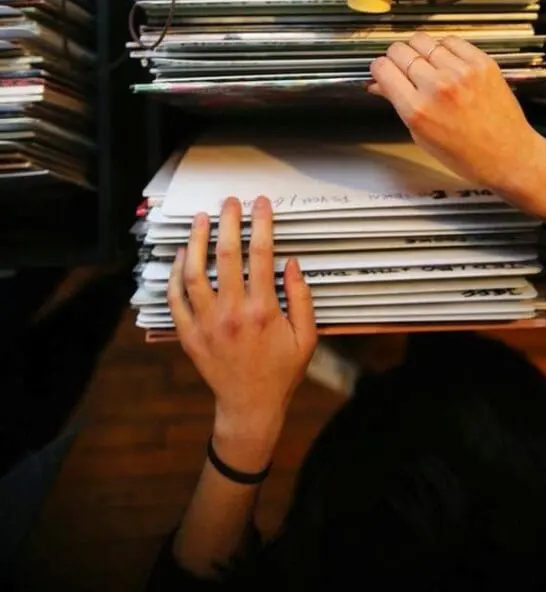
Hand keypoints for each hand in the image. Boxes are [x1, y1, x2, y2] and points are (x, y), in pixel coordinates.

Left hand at [168, 196, 316, 469]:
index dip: (261, 224)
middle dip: (228, 222)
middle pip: (226, 256)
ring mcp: (207, 323)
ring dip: (196, 241)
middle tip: (230, 202)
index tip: (261, 204)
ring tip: (200, 219)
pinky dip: (175, 275)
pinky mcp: (189, 335)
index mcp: (263, 310)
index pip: (261, 254)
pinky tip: (181, 256)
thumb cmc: (282, 371)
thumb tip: (291, 263)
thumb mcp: (306, 337)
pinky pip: (176, 300)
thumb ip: (301, 298)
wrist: (250, 407)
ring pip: (195, 273)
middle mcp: (232, 313)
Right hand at [369, 33, 545, 203]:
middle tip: (402, 67)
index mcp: (417, 110)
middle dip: (396, 57)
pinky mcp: (481, 63)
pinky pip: (451, 41)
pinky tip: (446, 61)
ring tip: (426, 64)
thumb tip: (381, 84)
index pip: (383, 68)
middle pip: (400, 50)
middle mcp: (437, 87)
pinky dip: (444, 48)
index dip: (379, 68)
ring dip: (419, 50)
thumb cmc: (468, 155)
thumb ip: (400, 105)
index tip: (382, 70)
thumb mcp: (422, 136)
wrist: (508, 156)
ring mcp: (460, 72)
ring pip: (423, 40)